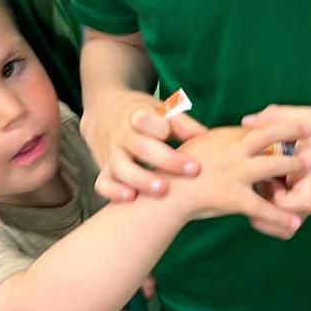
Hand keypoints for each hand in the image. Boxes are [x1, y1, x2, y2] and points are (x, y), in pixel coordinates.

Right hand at [81, 90, 208, 201]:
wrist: (103, 112)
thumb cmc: (144, 117)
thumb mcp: (160, 111)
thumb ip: (182, 124)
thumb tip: (207, 137)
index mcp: (138, 115)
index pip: (146, 118)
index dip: (157, 125)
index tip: (171, 133)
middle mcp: (123, 134)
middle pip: (140, 146)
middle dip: (166, 159)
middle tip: (193, 170)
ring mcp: (112, 153)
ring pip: (120, 166)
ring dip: (140, 179)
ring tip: (162, 190)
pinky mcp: (104, 170)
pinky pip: (103, 183)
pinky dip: (114, 192)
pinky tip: (131, 199)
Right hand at [166, 123, 310, 239]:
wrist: (163, 194)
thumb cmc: (171, 172)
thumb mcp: (191, 146)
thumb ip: (210, 141)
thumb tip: (217, 135)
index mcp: (221, 137)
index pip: (253, 127)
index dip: (273, 124)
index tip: (287, 123)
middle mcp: (231, 151)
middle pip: (268, 134)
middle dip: (291, 131)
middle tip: (309, 131)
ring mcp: (235, 173)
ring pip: (273, 165)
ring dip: (293, 165)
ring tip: (309, 166)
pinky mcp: (233, 197)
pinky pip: (263, 207)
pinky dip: (281, 216)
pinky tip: (295, 222)